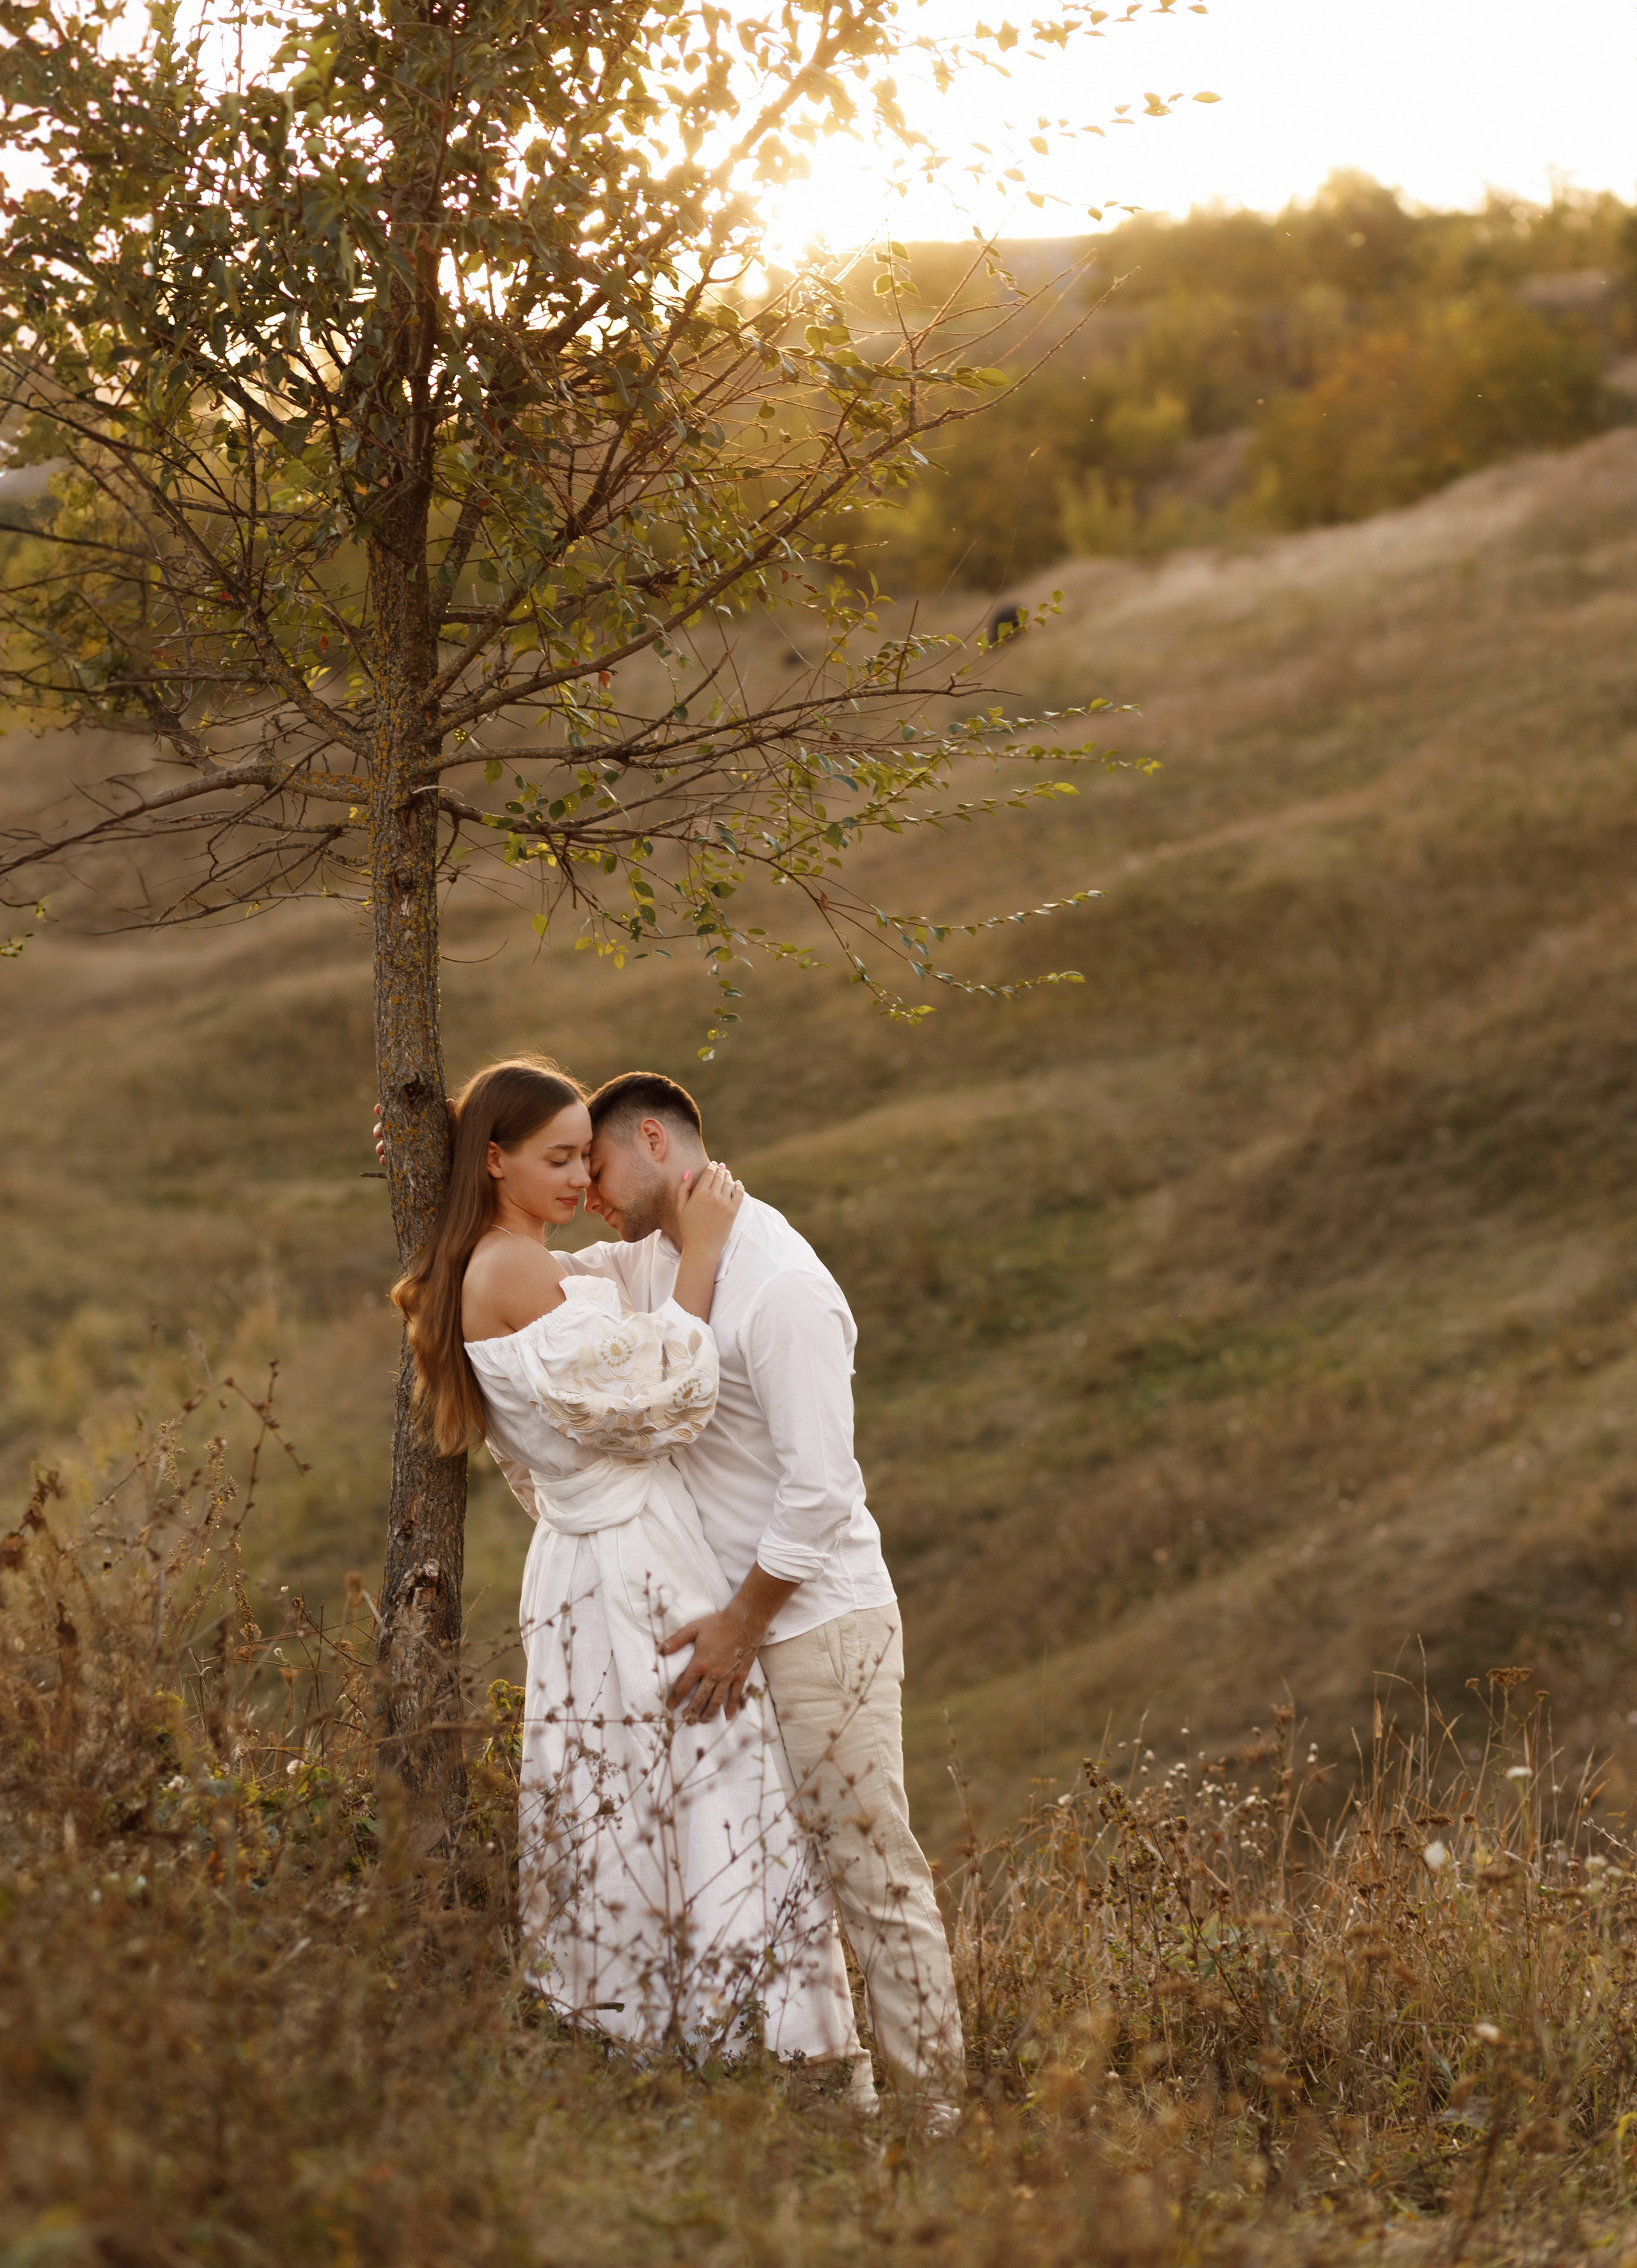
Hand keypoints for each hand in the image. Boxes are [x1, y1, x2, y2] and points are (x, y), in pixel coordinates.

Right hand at [374, 1095, 454, 1162]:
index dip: (385, 1108)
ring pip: (388, 1142)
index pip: (398, 1109)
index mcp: (417, 1118)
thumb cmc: (457, 1140)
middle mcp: (410, 1130)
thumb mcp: (453, 1128)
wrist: (459, 1160)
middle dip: (379, 1128)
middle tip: (377, 1133)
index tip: (377, 1109)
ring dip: (381, 1145)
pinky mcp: (407, 1158)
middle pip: (389, 1126)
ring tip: (380, 1151)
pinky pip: (393, 1158)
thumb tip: (448, 1101)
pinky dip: (386, 1159)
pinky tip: (384, 1161)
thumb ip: (450, 1117)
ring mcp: (407, 1144)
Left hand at [661, 1599, 760, 1721]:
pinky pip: (735, 1695)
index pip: (683, 1686)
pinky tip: (727, 1717)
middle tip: (685, 1719)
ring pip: (716, 1700)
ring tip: (701, 1721)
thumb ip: (676, 1641)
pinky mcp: (740, 1675)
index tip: (670, 1707)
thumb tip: (660, 1650)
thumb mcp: (693, 1628)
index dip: (675, 1698)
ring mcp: (728, 1676)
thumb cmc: (718, 1624)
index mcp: (699, 1663)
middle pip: (699, 1698)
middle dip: (691, 1710)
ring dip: (708, 1712)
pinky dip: (731, 1707)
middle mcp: (713, 1674)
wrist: (745, 1621)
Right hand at [675, 1159, 742, 1262]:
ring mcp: (725, 1203)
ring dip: (728, 1176)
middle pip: (720, 1176)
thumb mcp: (680, 1207)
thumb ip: (683, 1188)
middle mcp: (713, 1195)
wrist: (702, 1247)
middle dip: (720, 1170)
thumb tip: (688, 1171)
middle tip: (721, 1167)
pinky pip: (740, 1193)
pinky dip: (739, 1186)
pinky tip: (737, 1183)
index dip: (712, 1166)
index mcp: (699, 1193)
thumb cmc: (688, 1228)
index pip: (709, 1173)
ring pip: (729, 1183)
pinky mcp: (733, 1211)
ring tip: (727, 1174)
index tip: (713, 1164)